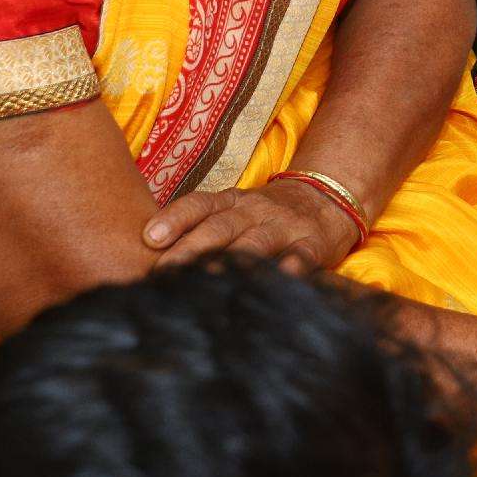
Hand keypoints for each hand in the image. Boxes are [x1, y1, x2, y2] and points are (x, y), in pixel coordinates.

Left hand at [143, 178, 359, 272]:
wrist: (328, 198)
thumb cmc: (266, 214)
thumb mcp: (235, 210)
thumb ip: (202, 227)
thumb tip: (148, 258)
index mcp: (233, 201)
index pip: (199, 204)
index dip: (174, 218)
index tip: (149, 237)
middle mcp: (256, 210)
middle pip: (220, 226)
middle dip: (190, 248)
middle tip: (163, 271)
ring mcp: (286, 226)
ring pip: (255, 241)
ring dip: (231, 259)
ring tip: (207, 277)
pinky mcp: (314, 243)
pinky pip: (301, 256)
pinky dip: (289, 267)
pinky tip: (276, 278)